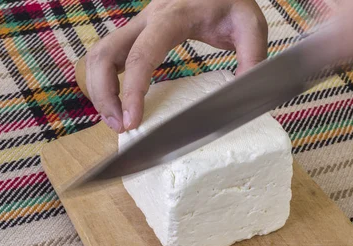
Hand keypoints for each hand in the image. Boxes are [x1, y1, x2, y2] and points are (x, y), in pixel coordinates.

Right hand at [85, 0, 267, 132]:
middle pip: (104, 54)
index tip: (132, 121)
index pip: (141, 56)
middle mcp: (147, 19)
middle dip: (103, 94)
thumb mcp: (251, 25)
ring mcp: (139, 26)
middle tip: (120, 126)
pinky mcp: (138, 34)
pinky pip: (109, 56)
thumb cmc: (232, 1)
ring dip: (99, 90)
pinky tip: (119, 103)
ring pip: (99, 55)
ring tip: (117, 120)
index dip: (132, 91)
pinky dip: (106, 82)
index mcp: (171, 17)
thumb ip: (252, 58)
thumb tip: (244, 93)